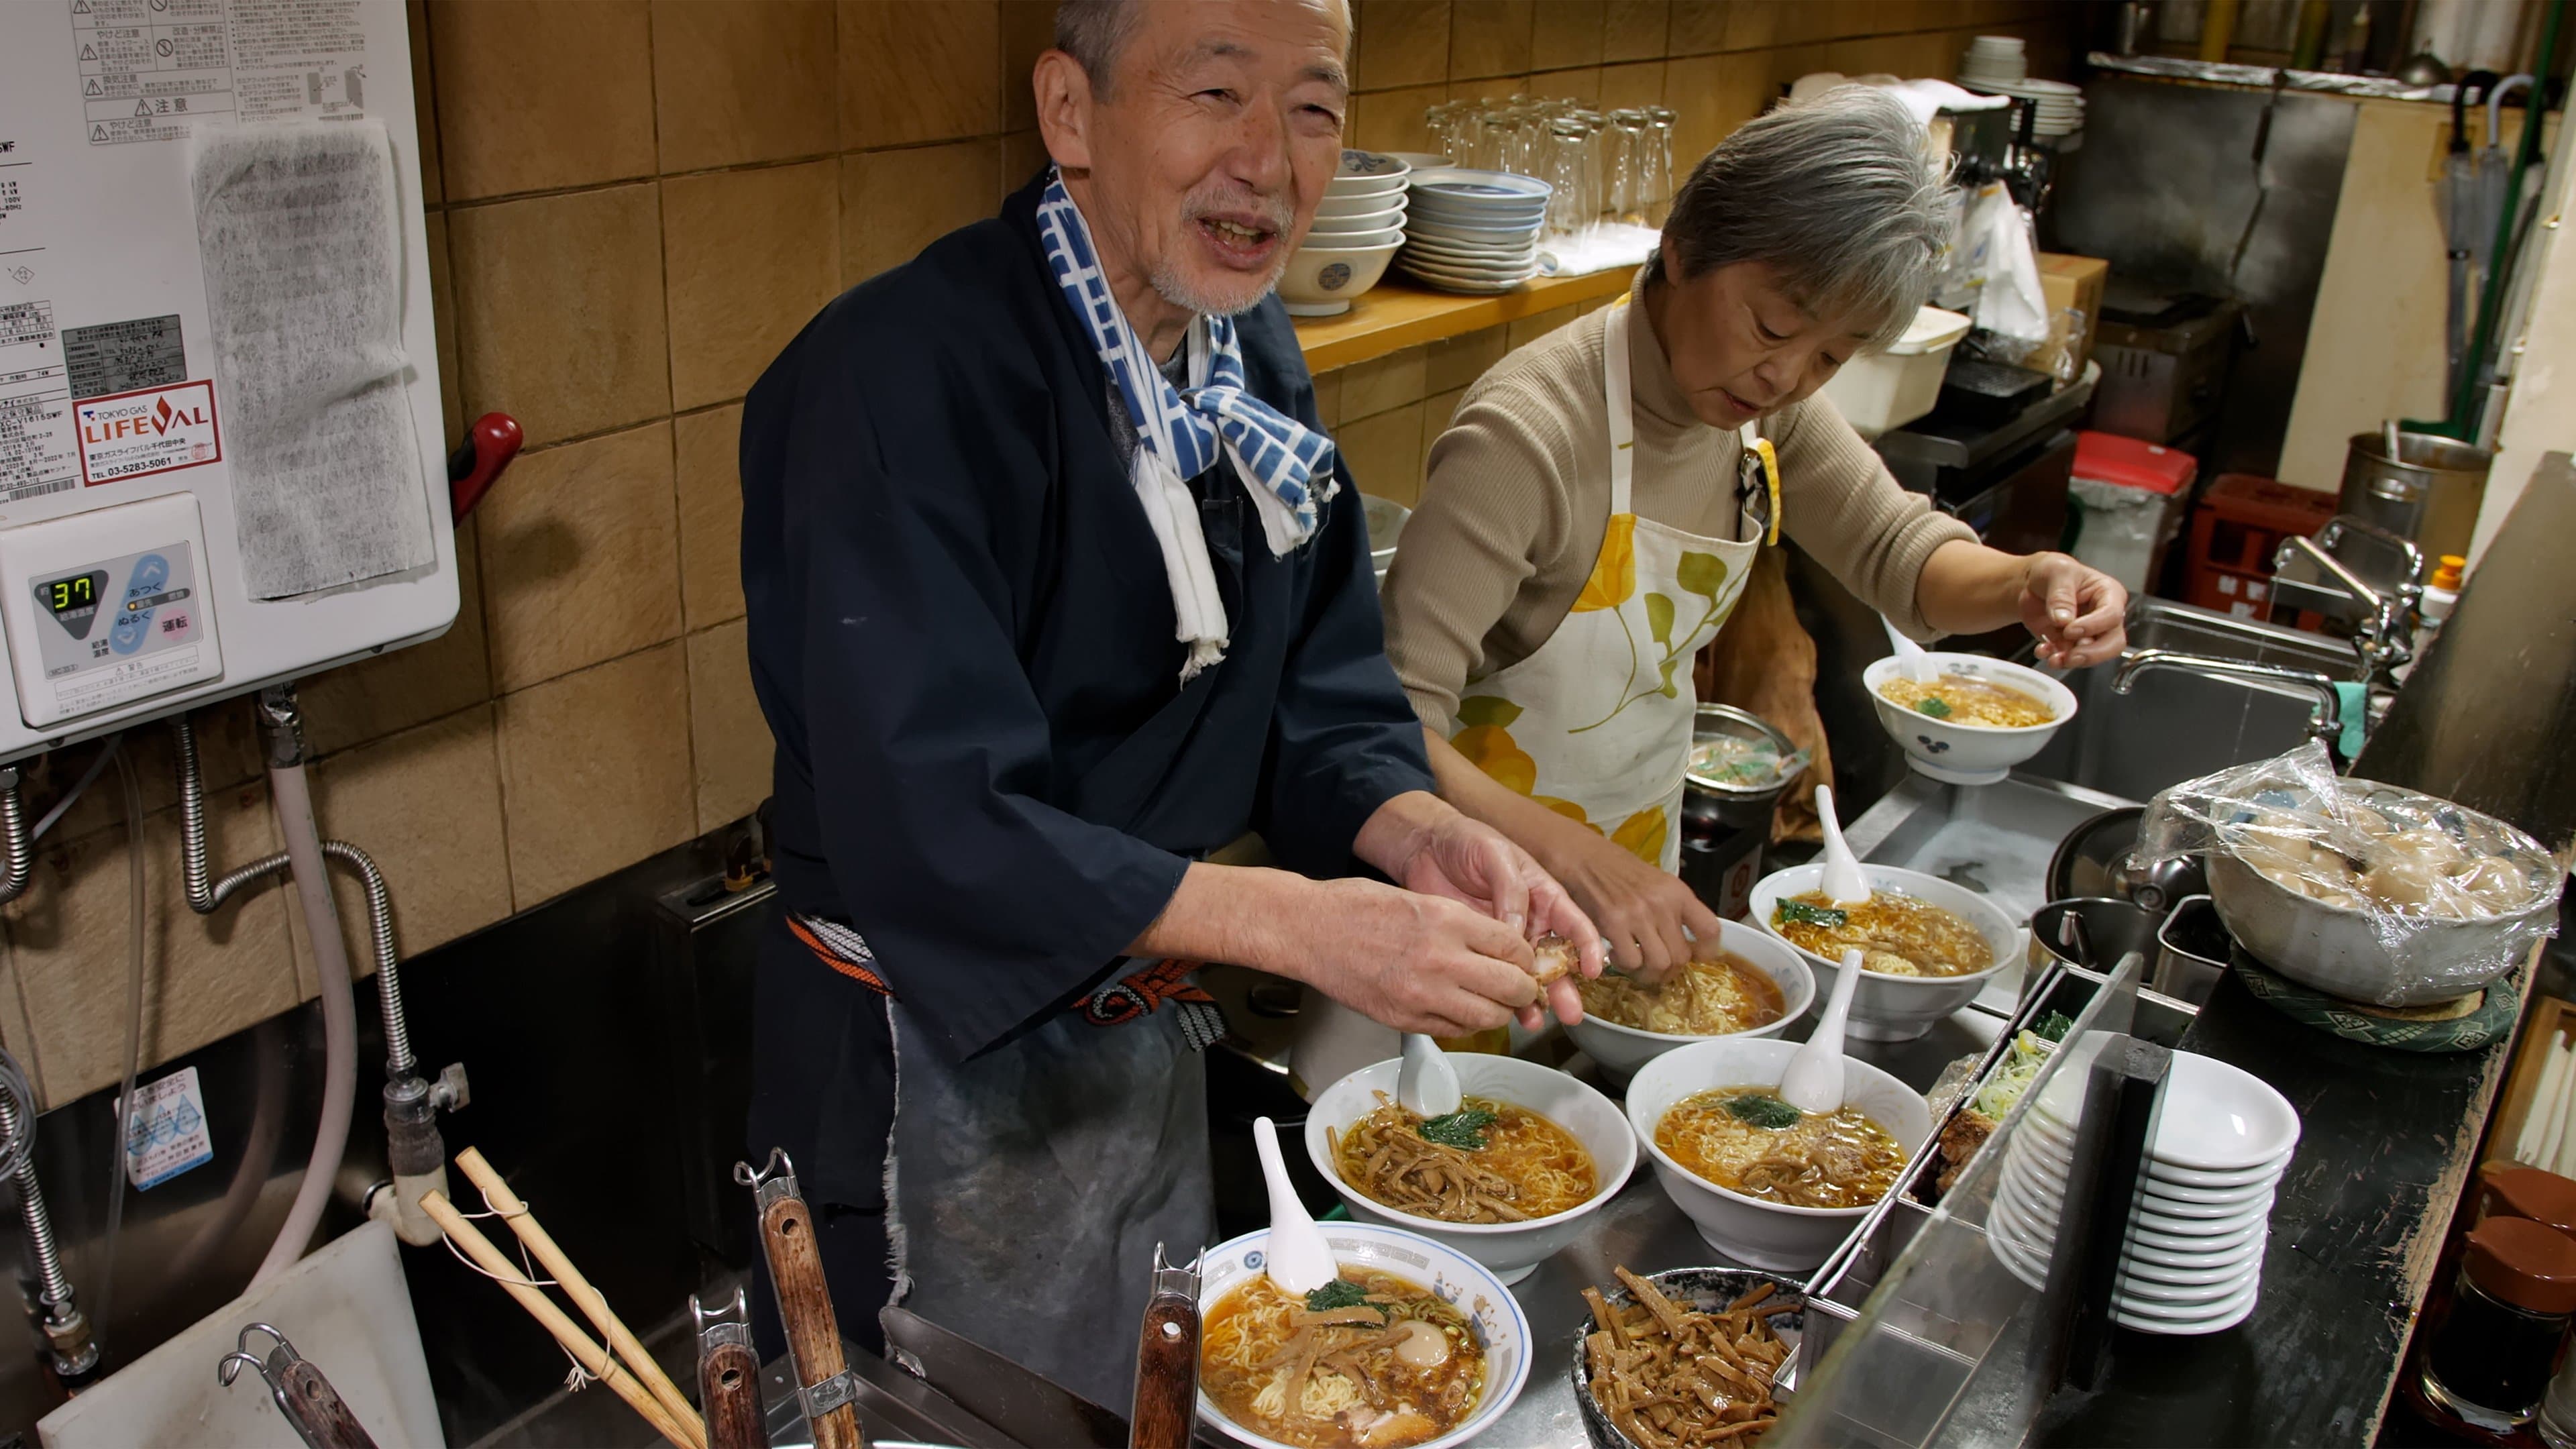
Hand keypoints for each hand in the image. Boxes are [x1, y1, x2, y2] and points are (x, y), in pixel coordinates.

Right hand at [1291, 878, 1547, 1036]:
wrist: (1307, 930)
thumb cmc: (1355, 907)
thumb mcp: (1418, 898)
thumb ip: (1461, 924)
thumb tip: (1498, 947)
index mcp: (1447, 921)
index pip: (1514, 947)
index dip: (1526, 957)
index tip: (1524, 960)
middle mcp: (1441, 960)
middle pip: (1511, 987)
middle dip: (1522, 989)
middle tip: (1519, 986)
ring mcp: (1422, 996)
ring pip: (1489, 1017)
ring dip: (1497, 1011)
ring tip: (1491, 1001)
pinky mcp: (1404, 1019)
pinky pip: (1455, 1031)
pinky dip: (1465, 1023)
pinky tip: (1459, 1009)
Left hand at [1383, 807, 1602, 1026]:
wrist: (1426, 847)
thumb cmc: (1467, 841)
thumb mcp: (1494, 855)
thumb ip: (1511, 891)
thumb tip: (1519, 931)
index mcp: (1544, 895)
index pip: (1575, 924)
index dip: (1588, 947)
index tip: (1591, 969)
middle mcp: (1532, 921)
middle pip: (1556, 959)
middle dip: (1564, 987)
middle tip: (1570, 1012)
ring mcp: (1507, 939)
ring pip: (1528, 975)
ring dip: (1535, 998)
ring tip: (1535, 1020)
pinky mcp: (1481, 950)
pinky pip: (1497, 975)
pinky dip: (1502, 995)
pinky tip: (1505, 1012)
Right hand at [1531, 822, 1721, 981]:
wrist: (1583, 857)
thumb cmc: (1618, 871)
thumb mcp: (1656, 884)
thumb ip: (1673, 911)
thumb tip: (1685, 946)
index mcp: (1678, 892)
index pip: (1710, 930)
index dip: (1707, 952)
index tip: (1694, 958)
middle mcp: (1662, 904)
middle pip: (1682, 957)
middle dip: (1669, 970)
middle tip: (1654, 967)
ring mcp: (1638, 914)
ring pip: (1659, 964)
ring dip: (1647, 973)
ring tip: (1635, 963)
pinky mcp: (1613, 924)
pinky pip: (1631, 962)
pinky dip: (1625, 966)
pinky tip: (1616, 954)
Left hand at [2018, 553, 2127, 668]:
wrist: (2032, 584)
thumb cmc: (2053, 572)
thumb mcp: (2056, 572)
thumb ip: (2061, 596)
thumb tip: (2064, 620)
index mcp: (2109, 594)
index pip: (2112, 615)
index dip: (2093, 626)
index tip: (2069, 630)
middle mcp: (2105, 617)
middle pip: (2113, 643)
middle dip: (2092, 654)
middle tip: (2071, 656)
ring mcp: (2090, 634)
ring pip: (2093, 656)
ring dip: (2072, 660)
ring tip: (2053, 658)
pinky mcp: (2072, 644)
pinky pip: (2069, 658)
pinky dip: (2056, 658)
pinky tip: (2043, 651)